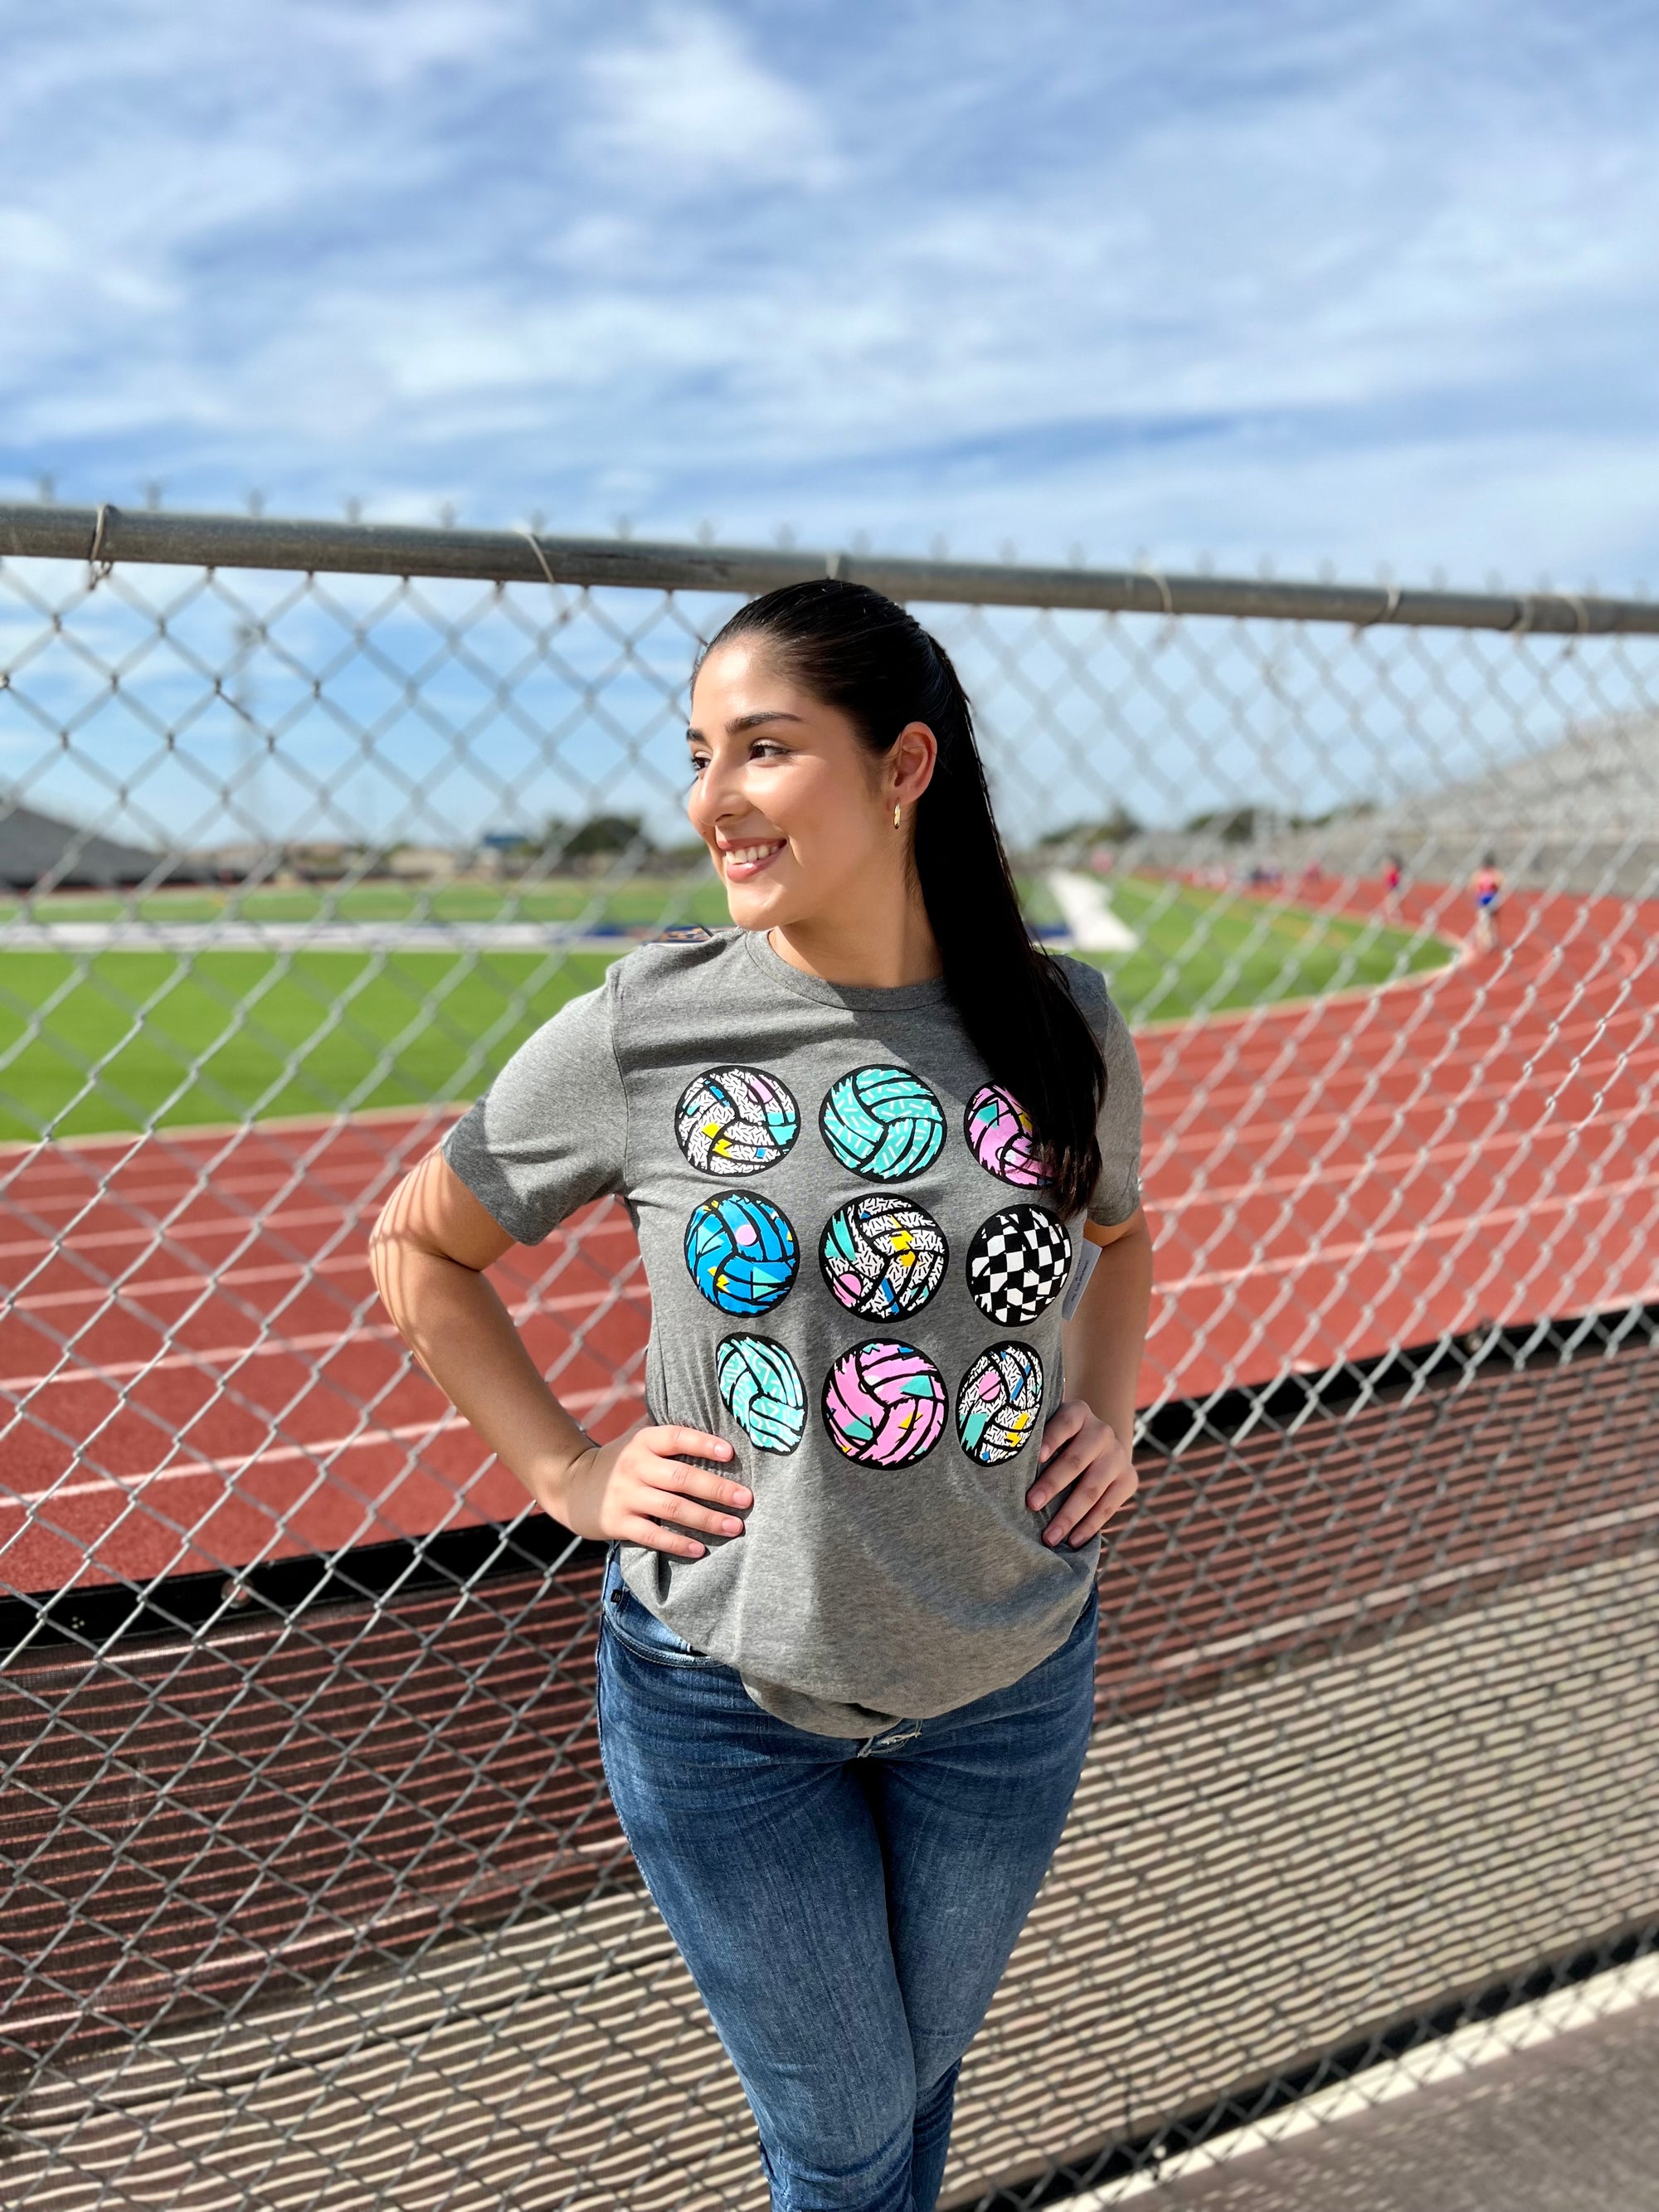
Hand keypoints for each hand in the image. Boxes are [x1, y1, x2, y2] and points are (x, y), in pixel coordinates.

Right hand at [550, 1424, 751, 1559]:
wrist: (572, 1485)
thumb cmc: (623, 1460)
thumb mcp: (638, 1437)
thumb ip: (669, 1429)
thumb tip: (715, 1412)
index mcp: (644, 1441)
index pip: (676, 1437)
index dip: (703, 1444)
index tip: (730, 1453)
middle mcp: (634, 1466)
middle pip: (681, 1478)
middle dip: (717, 1489)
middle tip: (746, 1499)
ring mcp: (625, 1495)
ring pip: (672, 1509)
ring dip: (706, 1519)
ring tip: (735, 1527)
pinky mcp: (618, 1523)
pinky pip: (652, 1535)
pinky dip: (677, 1544)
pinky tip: (699, 1549)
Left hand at [1026, 1399, 1136, 1547]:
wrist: (1098, 1446)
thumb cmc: (1057, 1442)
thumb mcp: (1048, 1430)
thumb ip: (1031, 1439)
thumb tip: (993, 1457)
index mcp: (1078, 1413)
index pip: (1064, 1424)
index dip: (1050, 1439)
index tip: (1036, 1457)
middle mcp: (1101, 1432)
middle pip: (1076, 1460)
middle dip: (1052, 1485)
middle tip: (1031, 1504)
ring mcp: (1118, 1456)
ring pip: (1092, 1488)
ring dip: (1069, 1515)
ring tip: (1049, 1537)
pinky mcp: (1129, 1479)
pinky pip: (1109, 1507)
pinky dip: (1089, 1526)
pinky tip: (1073, 1541)